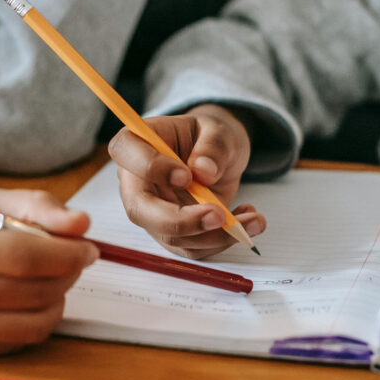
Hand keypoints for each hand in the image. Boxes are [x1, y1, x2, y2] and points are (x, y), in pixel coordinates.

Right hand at [0, 187, 97, 356]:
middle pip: (32, 292)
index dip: (68, 255)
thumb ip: (36, 206)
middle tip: (74, 260)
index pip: (25, 257)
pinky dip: (33, 321)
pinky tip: (26, 299)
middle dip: (68, 276)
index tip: (89, 249)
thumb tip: (83, 224)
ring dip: (57, 301)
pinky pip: (14, 342)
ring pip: (30, 324)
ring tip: (52, 280)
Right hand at [108, 104, 265, 258]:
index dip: (151, 167)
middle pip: (140, 210)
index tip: (186, 175)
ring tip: (253, 220)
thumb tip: (203, 172)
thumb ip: (212, 147)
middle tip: (219, 216)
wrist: (220, 156)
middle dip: (181, 221)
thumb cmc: (210, 138)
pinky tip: (245, 221)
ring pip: (171, 237)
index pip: (126, 153)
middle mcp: (137, 183)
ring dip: (215, 236)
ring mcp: (153, 213)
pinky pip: (193, 248)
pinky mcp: (173, 234)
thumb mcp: (218, 131)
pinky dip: (223, 241)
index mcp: (137, 144)